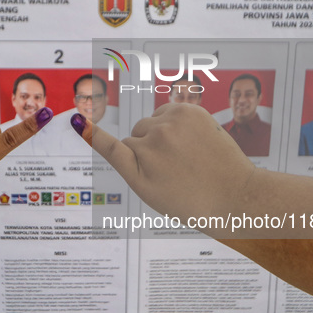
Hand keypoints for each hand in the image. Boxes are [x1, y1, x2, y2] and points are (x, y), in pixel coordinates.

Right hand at [71, 103, 254, 220]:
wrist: (235, 195)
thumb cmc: (190, 201)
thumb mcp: (150, 192)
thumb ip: (127, 164)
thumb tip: (116, 139)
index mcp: (142, 166)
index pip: (112, 146)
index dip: (93, 134)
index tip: (77, 120)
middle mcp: (154, 142)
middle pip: (135, 135)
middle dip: (145, 148)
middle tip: (170, 169)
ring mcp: (174, 123)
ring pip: (151, 123)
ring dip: (160, 135)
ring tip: (184, 156)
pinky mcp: (190, 111)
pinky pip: (168, 112)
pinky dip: (174, 124)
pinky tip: (190, 142)